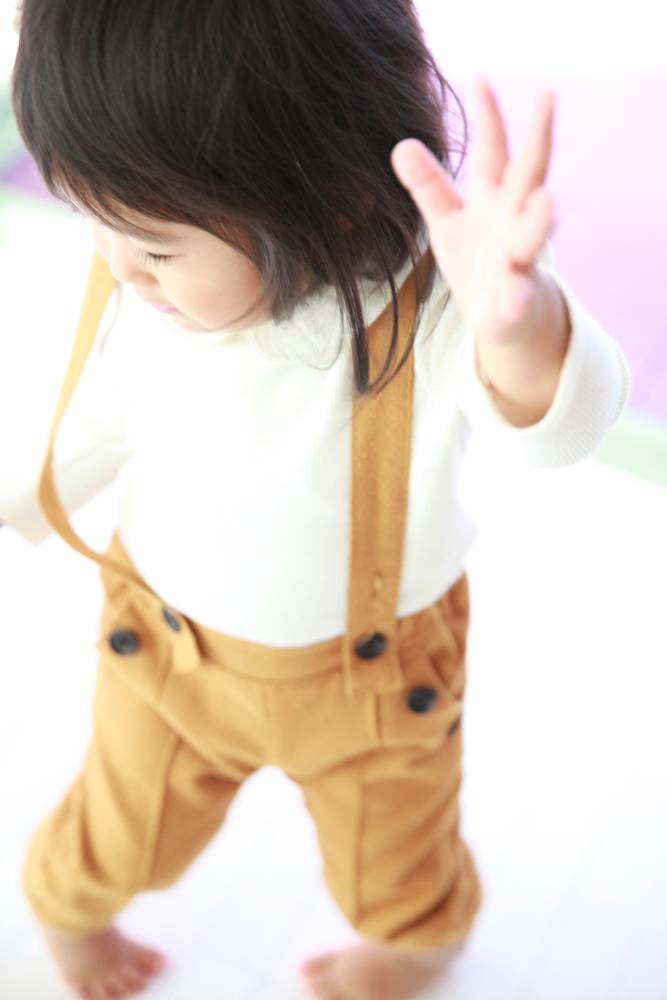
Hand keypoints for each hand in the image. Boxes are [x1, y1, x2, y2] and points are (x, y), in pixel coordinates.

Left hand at [391, 77, 557, 346]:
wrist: (506, 318)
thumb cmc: (479, 261)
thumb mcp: (449, 221)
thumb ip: (430, 186)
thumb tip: (402, 145)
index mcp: (494, 198)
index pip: (493, 149)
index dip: (488, 116)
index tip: (481, 78)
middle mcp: (514, 220)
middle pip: (529, 175)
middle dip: (538, 139)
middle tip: (548, 98)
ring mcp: (519, 258)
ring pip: (533, 235)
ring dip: (541, 220)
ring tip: (547, 203)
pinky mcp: (516, 300)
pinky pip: (518, 297)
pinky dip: (517, 297)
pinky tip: (515, 298)